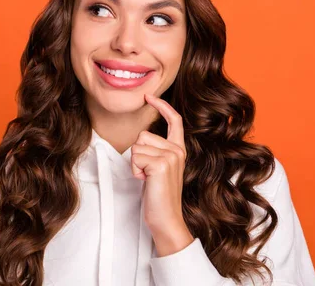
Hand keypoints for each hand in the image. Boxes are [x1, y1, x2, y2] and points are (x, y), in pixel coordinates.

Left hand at [131, 93, 193, 255]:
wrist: (166, 218)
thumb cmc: (158, 195)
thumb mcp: (160, 168)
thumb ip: (158, 151)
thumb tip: (143, 137)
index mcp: (179, 149)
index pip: (174, 120)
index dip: (162, 106)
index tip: (149, 96)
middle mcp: (177, 150)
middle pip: (143, 135)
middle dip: (137, 155)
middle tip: (148, 174)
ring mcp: (171, 157)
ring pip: (136, 146)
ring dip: (135, 164)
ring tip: (147, 179)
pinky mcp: (160, 164)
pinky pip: (135, 157)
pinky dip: (135, 171)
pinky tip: (146, 182)